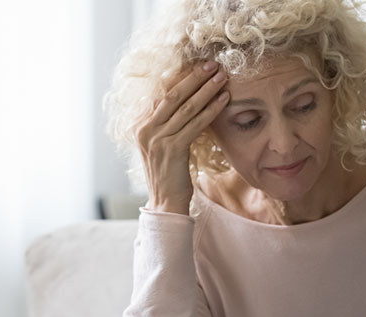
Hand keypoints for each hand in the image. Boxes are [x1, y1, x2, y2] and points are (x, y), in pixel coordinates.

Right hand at [136, 61, 228, 214]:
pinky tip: (224, 100)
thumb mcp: (165, 146)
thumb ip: (170, 126)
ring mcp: (157, 138)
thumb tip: (188, 105)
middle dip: (194, 77)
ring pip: (186, 107)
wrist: (165, 204)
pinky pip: (195, 124)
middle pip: (173, 95)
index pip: (162, 94)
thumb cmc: (170, 175)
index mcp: (141, 125)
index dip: (182, 78)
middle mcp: (145, 128)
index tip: (199, 66)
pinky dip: (211, 110)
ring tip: (222, 77)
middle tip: (212, 64)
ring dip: (206, 89)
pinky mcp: (172, 148)